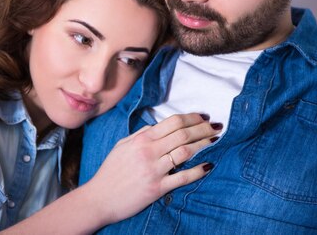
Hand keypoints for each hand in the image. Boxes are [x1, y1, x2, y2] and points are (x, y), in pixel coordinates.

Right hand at [85, 113, 218, 224]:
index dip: (192, 118)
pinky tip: (208, 165)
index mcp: (141, 139)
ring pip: (185, 152)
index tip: (204, 117)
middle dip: (203, 128)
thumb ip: (140, 134)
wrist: (99, 198)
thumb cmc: (110, 172)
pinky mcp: (157, 188)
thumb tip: (156, 126)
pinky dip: (198, 170)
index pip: (173, 122)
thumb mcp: (122, 146)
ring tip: (215, 140)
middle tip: (217, 127)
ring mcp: (154, 170)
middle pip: (183, 134)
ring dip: (204, 144)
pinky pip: (182, 177)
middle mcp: (149, 151)